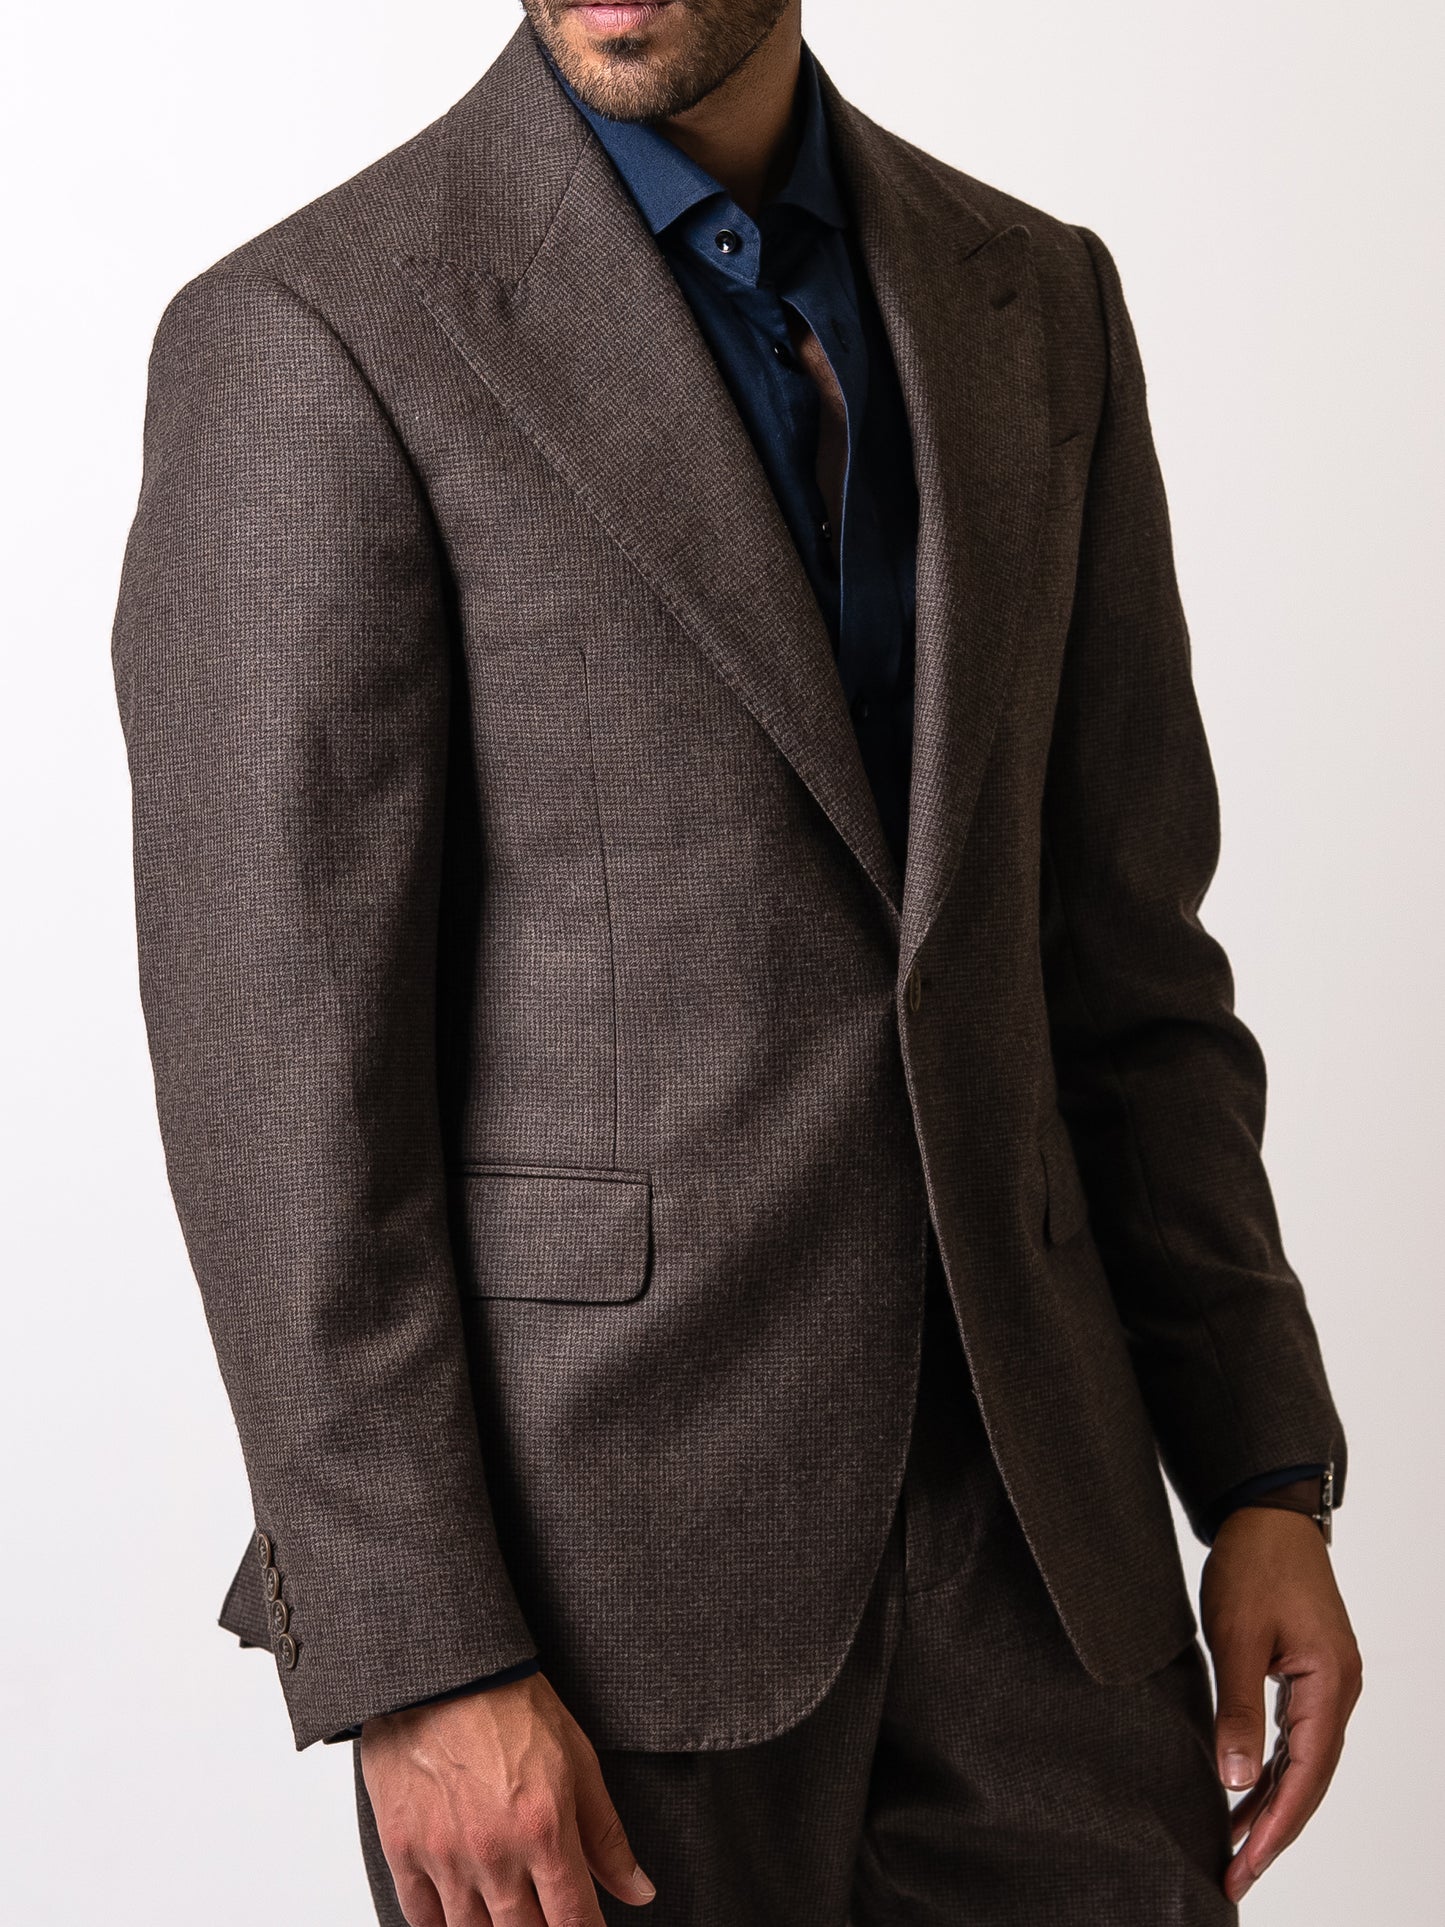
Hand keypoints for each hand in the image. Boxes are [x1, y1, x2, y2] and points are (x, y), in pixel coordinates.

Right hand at [360, 1672, 655, 1925]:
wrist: (443, 1671)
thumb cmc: (511, 1705)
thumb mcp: (578, 1760)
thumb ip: (606, 1835)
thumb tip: (638, 1891)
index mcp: (545, 1830)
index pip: (574, 1922)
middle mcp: (495, 1853)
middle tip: (546, 1916)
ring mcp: (444, 1856)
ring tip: (508, 1915)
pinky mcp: (402, 1849)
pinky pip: (421, 1920)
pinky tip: (461, 1917)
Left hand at [1200, 1506, 1361, 1903]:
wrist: (1268, 1515)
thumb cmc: (1253, 1565)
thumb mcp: (1235, 1636)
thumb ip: (1237, 1708)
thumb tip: (1234, 1781)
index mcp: (1330, 1686)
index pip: (1304, 1779)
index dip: (1273, 1830)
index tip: (1242, 1869)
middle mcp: (1339, 1692)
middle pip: (1308, 1781)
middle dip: (1272, 1833)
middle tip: (1234, 1878)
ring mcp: (1328, 1685)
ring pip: (1302, 1764)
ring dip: (1271, 1806)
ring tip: (1233, 1850)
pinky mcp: (1311, 1675)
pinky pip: (1295, 1739)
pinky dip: (1271, 1771)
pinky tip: (1243, 1795)